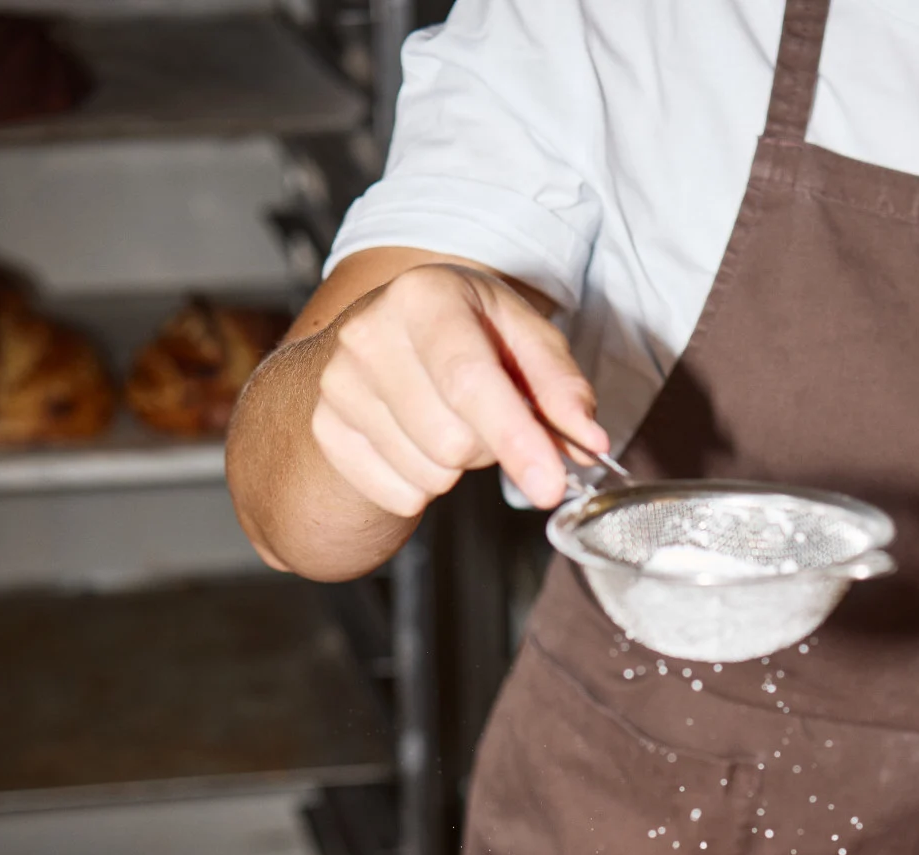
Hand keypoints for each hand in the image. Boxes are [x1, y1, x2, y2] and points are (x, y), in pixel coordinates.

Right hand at [310, 262, 603, 517]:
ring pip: (428, 474)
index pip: (471, 382)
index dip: (516, 440)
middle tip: (482, 414)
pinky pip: (400, 494)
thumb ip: (562, 388)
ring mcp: (339, 384)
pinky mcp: (327, 430)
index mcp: (423, 295)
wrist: (381, 338)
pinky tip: (416, 442)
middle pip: (453, 442)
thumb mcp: (521, 337)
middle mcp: (369, 333)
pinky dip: (423, 484)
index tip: (550, 486)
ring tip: (447, 420)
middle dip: (486, 446)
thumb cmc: (464, 334)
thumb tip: (591, 443)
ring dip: (455, 466)